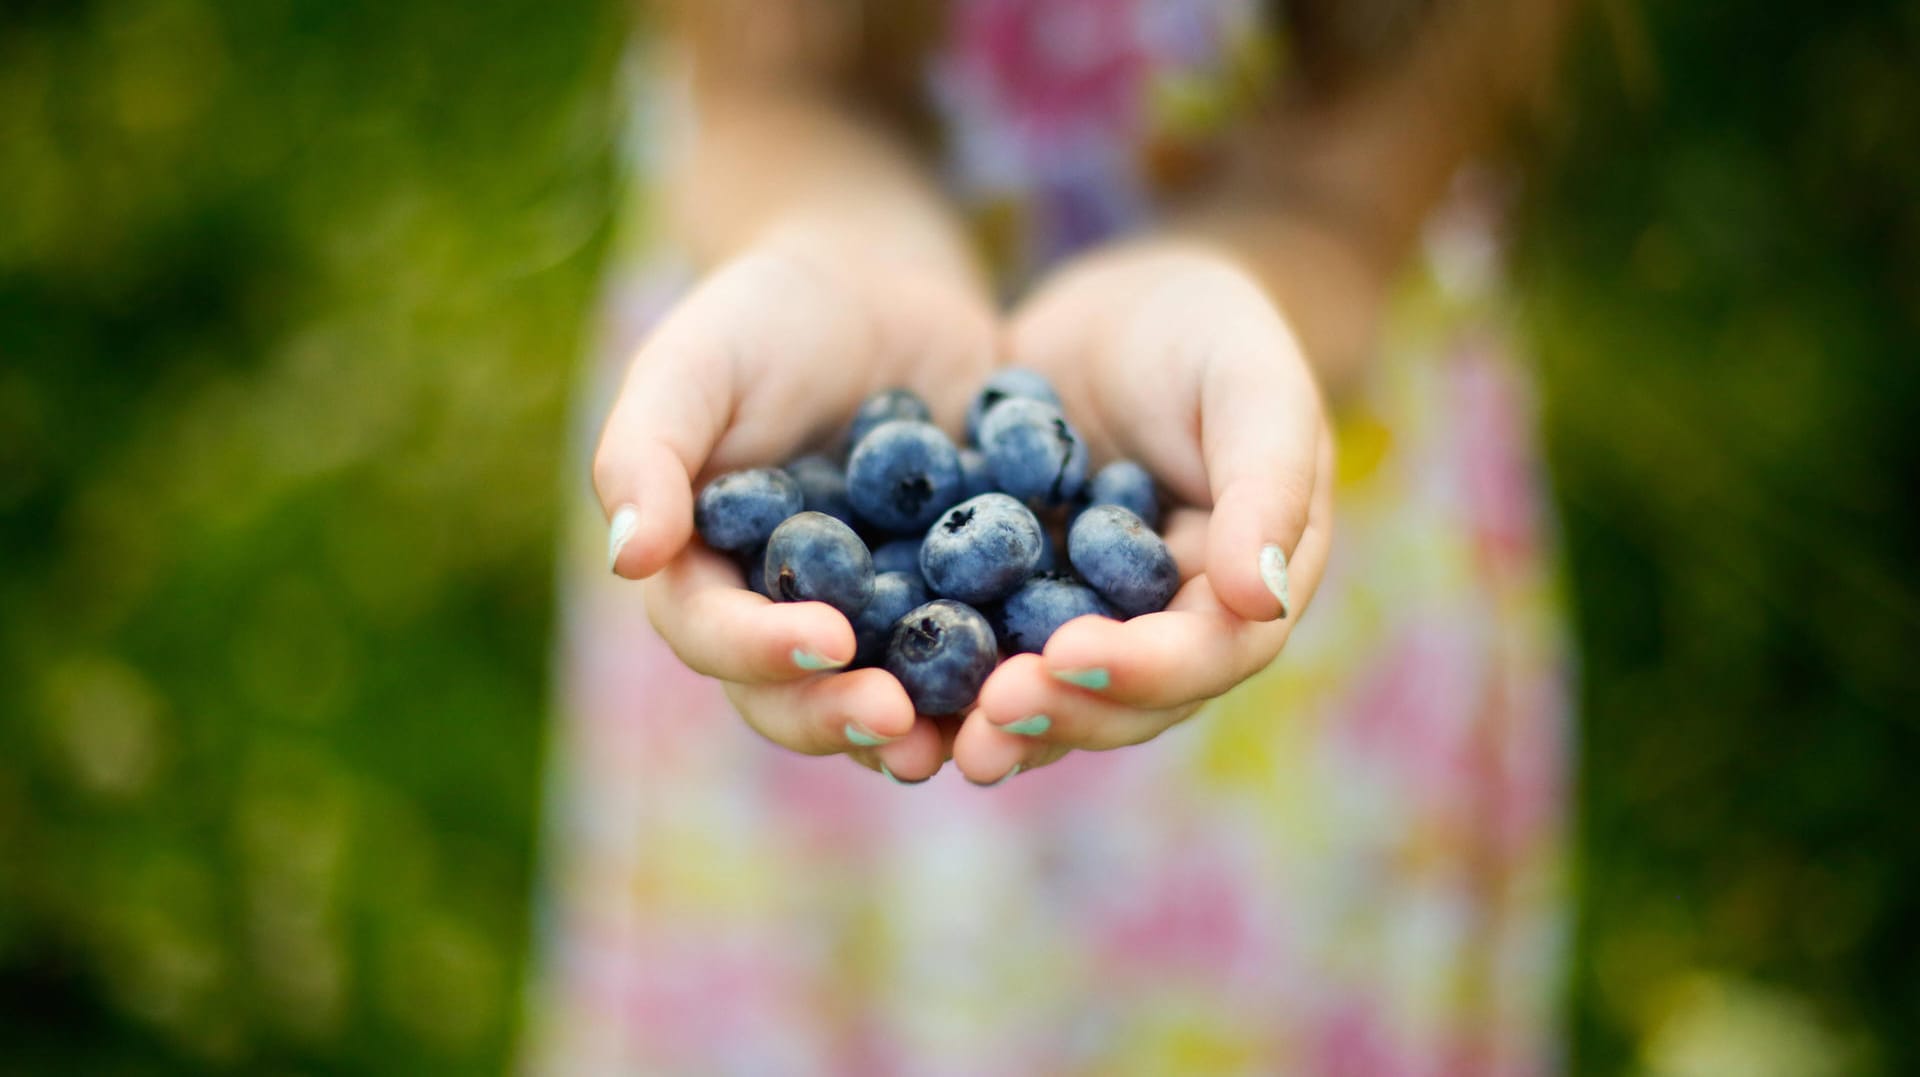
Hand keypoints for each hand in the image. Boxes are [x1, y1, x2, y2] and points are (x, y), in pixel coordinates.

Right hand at [594, 228, 995, 781]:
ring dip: (931, 727)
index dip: (761, 651)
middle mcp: (784, 617)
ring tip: (977, 739)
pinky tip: (1051, 675)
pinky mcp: (954, 603)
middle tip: (901, 722)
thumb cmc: (765, 316)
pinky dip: (1009, 672)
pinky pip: (980, 652)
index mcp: (705, 575)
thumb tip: (629, 560)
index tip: (825, 639)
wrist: (880, 286)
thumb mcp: (694, 364)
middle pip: (798, 695)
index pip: (714, 634)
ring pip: (891, 697)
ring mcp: (874, 619)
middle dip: (845, 715)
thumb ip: (646, 453)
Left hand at [952, 242, 1335, 783]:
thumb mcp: (1253, 385)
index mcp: (1246, 593)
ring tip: (938, 742)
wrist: (1125, 306)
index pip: (1208, 654)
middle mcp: (1170, 631)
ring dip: (998, 722)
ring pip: (1052, 692)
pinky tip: (882, 684)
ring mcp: (1091, 624)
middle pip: (1125, 699)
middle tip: (991, 713)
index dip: (1143, 668)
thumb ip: (1266, 485)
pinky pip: (983, 648)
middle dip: (1059, 709)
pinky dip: (941, 675)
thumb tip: (1260, 600)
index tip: (1068, 656)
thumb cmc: (1211, 332)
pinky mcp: (1018, 602)